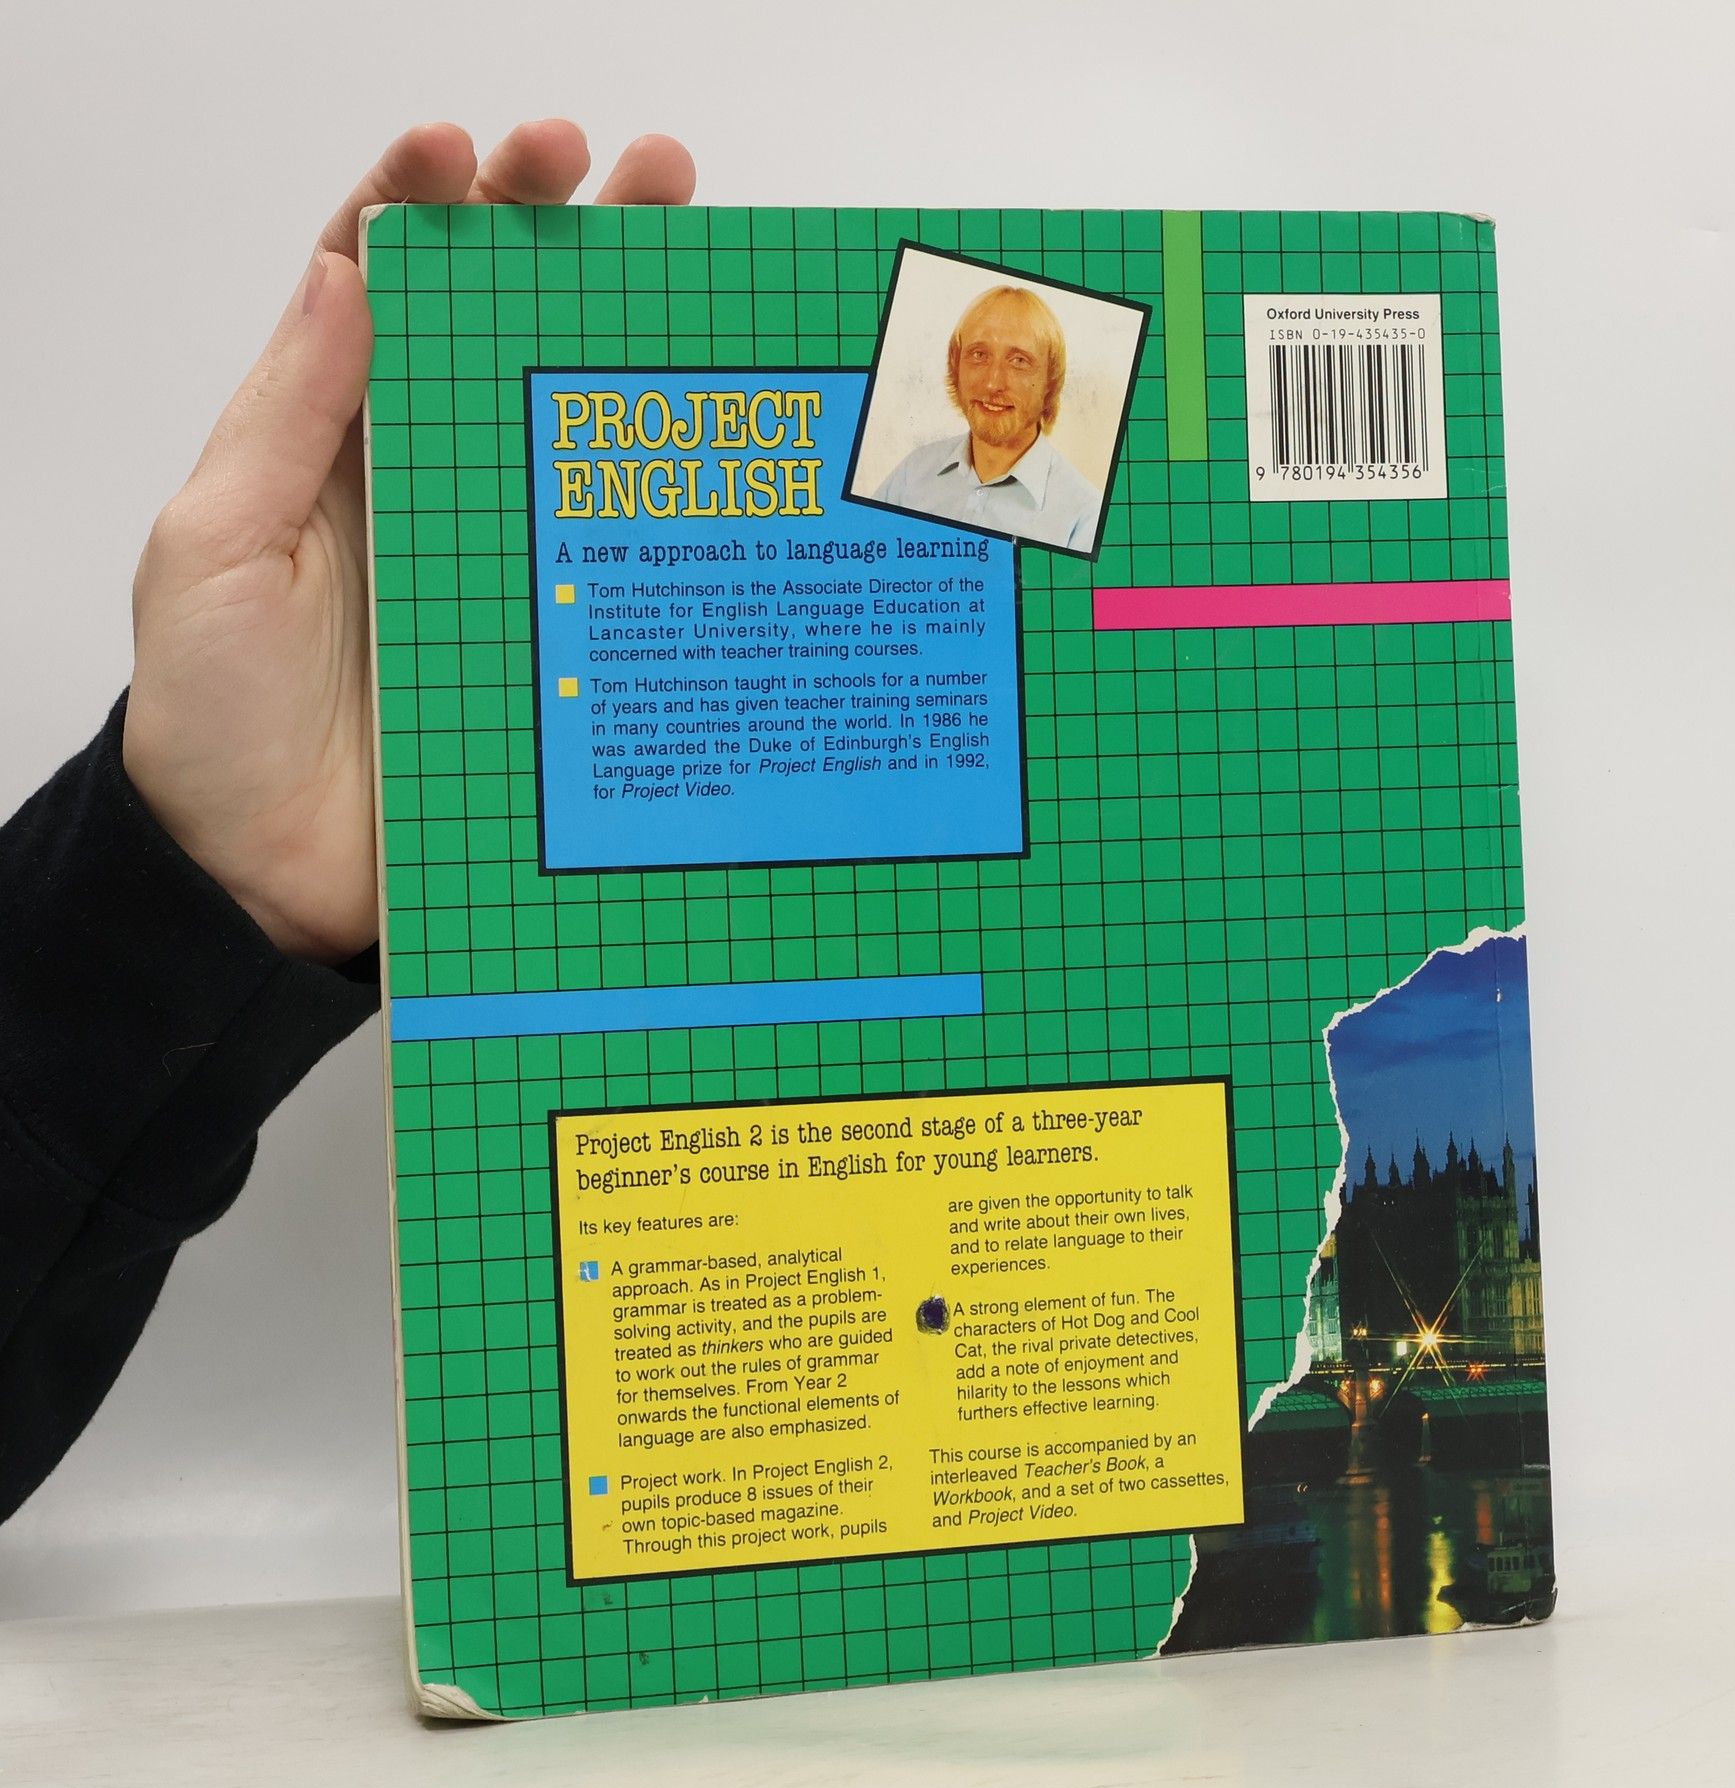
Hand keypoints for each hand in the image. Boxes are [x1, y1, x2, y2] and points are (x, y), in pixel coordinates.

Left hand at [124, 122, 695, 964]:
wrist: (268, 881)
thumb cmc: (215, 720)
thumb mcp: (212, 555)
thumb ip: (285, 420)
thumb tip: (349, 278)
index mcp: (326, 443)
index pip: (378, 292)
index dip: (428, 205)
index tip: (478, 149)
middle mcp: (423, 482)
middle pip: (500, 333)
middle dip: (563, 237)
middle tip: (633, 174)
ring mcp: (497, 556)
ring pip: (572, 423)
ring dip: (631, 334)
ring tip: (692, 249)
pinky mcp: (551, 634)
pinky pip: (614, 548)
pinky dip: (668, 491)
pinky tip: (713, 433)